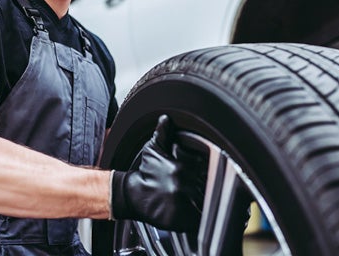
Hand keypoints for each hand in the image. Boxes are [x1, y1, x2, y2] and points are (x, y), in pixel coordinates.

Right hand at [111, 116, 205, 232]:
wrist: (130, 195)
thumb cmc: (144, 173)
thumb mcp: (153, 150)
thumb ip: (162, 133)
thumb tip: (165, 119)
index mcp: (181, 168)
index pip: (205, 170)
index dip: (207, 173)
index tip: (207, 176)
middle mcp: (183, 185)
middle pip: (207, 186)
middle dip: (208, 187)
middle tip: (204, 189)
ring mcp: (182, 203)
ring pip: (205, 203)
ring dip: (206, 203)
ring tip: (202, 201)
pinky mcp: (179, 219)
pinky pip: (198, 219)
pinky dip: (200, 218)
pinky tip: (196, 212)